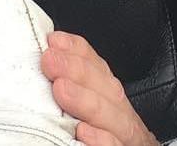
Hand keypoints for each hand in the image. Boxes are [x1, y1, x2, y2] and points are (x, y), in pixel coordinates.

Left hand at [40, 30, 159, 145]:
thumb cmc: (106, 140)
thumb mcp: (93, 113)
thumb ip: (77, 93)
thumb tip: (48, 60)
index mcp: (114, 105)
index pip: (101, 71)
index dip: (80, 53)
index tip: (54, 41)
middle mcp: (124, 120)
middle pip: (108, 91)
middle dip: (79, 72)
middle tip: (50, 60)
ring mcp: (128, 142)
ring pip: (116, 120)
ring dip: (88, 102)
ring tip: (61, 89)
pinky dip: (103, 143)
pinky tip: (84, 134)